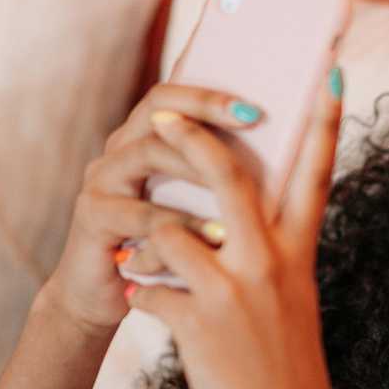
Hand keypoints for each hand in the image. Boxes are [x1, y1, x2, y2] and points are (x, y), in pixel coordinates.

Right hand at [40, 83, 266, 335]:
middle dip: (207, 109)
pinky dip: (181, 224)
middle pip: (159, 109)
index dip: (215, 90)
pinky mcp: (93, 219)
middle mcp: (121, 149)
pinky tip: (217, 237)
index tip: (261, 95)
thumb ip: (231, 181)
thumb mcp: (200, 212)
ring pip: (148, 154)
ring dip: (198, 165)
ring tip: (243, 178)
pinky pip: (140, 214)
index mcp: (150, 139)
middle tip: (253, 116)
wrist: (111, 299)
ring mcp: (102, 180)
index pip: (178, 93)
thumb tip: (295, 150)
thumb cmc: (168, 253)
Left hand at [125, 65, 346, 388]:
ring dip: (142, 243)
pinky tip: (140, 308)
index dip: (324, 122)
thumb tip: (221, 227)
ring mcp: (233, 291)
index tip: (329, 73)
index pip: (316, 176)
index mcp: (297, 256)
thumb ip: (269, 262)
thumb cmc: (286, 370)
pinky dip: (136, 295)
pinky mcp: (197, 323)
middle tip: (166, 115)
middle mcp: (270, 263)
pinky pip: (145, 290)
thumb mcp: (293, 305)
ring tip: (132, 256)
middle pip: (229, 177)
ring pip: (169, 232)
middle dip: (193, 138)